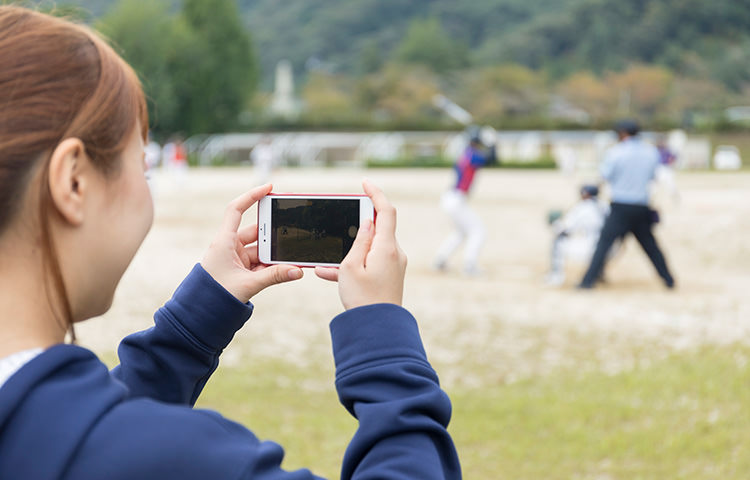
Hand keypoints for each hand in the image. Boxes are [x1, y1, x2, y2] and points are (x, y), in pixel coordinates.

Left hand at [201, 184, 302, 302]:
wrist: (202, 314)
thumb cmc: (215, 296)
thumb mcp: (248, 284)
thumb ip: (275, 276)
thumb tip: (297, 271)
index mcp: (224, 241)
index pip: (236, 210)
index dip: (252, 196)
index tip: (269, 188)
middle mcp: (229, 246)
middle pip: (256, 232)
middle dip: (274, 235)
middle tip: (291, 233)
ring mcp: (235, 257)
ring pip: (260, 250)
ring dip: (274, 255)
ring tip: (290, 259)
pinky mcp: (240, 269)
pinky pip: (260, 262)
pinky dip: (271, 266)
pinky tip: (285, 269)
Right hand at [315, 180, 406, 309]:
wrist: (377, 330)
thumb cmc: (363, 299)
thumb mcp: (351, 266)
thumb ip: (360, 240)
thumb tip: (369, 221)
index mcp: (386, 247)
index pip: (386, 211)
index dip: (376, 193)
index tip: (365, 183)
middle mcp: (395, 254)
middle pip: (378, 229)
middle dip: (357, 227)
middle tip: (339, 226)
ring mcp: (394, 266)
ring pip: (370, 249)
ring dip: (349, 251)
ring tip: (326, 264)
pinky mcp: (390, 277)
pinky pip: (370, 263)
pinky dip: (353, 265)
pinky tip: (327, 275)